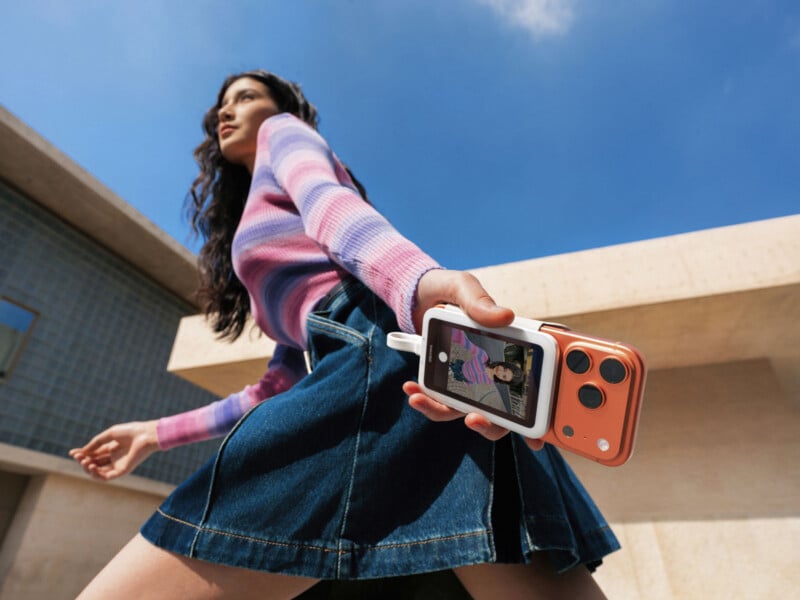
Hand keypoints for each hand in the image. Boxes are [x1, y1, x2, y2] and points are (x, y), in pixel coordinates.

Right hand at [68, 420, 159, 480]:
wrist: (145, 435)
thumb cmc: (130, 431)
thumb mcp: (109, 435)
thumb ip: (95, 443)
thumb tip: (81, 452)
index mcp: (112, 448)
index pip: (93, 454)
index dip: (82, 454)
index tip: (71, 452)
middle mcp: (114, 457)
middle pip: (94, 463)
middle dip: (84, 460)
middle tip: (78, 457)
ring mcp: (118, 465)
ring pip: (98, 472)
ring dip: (88, 468)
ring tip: (85, 462)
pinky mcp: (122, 471)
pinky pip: (106, 477)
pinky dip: (96, 474)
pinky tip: (92, 467)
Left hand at [407, 270, 543, 450]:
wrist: (417, 292)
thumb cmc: (447, 289)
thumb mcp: (463, 287)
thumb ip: (479, 301)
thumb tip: (505, 316)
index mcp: (509, 350)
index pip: (531, 387)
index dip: (538, 417)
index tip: (537, 437)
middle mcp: (492, 371)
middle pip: (501, 413)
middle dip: (491, 426)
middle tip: (474, 419)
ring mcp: (469, 380)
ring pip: (466, 412)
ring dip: (444, 412)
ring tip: (422, 400)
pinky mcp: (445, 381)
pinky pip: (438, 400)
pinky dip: (425, 399)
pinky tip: (411, 389)